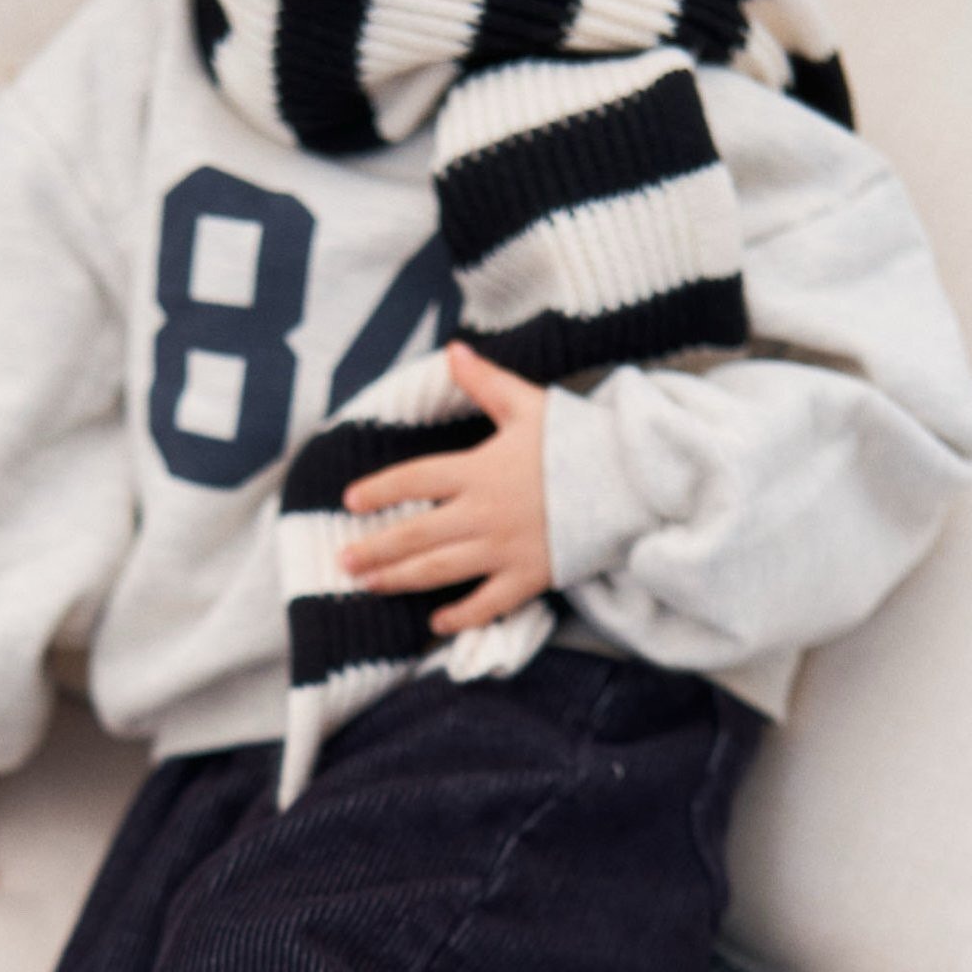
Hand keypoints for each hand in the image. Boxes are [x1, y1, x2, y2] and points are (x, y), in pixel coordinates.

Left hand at [338, 339, 551, 636]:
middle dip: (375, 549)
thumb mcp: (529, 404)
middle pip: (415, 534)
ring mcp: (503, 549)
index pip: (414, 480)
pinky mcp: (528, 576)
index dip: (379, 490)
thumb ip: (485, 382)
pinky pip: (486, 603)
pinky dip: (459, 615)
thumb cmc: (578, 440)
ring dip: (399, 579)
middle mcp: (483, 513)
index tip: (350, 502)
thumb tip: (452, 350)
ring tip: (369, 585)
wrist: (630, 481)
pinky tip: (435, 621)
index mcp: (478, 470)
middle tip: (342, 561)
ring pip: (439, 570)